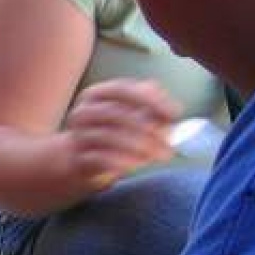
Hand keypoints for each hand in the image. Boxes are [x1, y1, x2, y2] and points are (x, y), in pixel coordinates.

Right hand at [62, 78, 180, 191]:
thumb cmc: (113, 131)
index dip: (150, 100)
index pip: (122, 89)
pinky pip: (101, 159)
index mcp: (95, 95)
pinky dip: (124, 161)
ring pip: (109, 137)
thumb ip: (150, 105)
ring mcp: (78, 136)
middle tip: (170, 143)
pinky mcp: (78, 159)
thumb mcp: (130, 112)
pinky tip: (139, 164)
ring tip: (160, 155)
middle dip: (148, 128)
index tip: (176, 113)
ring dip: (141, 147)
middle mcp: (82, 112)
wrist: (80, 159)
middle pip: (115, 113)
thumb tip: (171, 110)